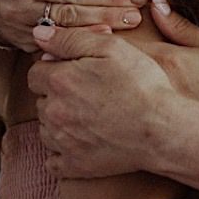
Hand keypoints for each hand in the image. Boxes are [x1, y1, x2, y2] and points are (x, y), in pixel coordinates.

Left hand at [29, 26, 179, 177]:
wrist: (163, 130)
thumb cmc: (142, 85)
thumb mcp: (111, 47)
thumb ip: (70, 38)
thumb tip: (39, 33)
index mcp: (60, 81)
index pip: (35, 72)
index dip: (54, 69)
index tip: (75, 72)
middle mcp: (54, 112)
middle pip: (40, 101)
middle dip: (56, 95)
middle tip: (87, 93)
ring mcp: (62, 142)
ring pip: (45, 129)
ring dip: (58, 122)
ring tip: (88, 117)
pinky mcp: (74, 165)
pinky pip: (53, 161)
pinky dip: (61, 153)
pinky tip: (80, 143)